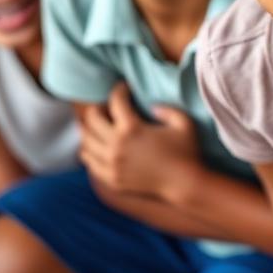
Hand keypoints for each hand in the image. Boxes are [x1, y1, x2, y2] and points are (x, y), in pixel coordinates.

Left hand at [79, 82, 201, 197]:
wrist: (184, 183)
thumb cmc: (186, 151)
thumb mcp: (184, 123)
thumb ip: (167, 109)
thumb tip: (151, 107)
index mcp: (132, 129)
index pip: (115, 101)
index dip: (120, 90)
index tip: (125, 88)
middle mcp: (116, 145)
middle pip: (92, 118)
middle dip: (99, 107)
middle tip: (109, 107)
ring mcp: (111, 163)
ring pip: (86, 140)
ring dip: (90, 128)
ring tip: (101, 125)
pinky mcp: (111, 177)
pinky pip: (89, 160)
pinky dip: (90, 150)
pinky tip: (100, 145)